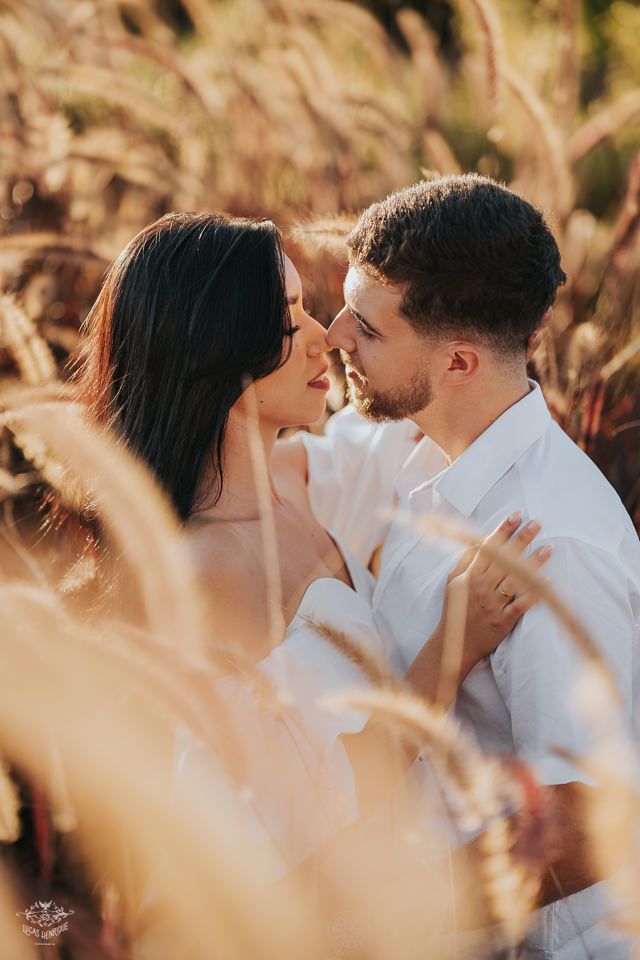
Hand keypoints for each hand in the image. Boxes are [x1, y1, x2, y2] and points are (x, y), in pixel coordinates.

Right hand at [444, 512, 551, 676]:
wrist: (457, 644)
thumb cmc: (456, 610)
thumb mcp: (452, 582)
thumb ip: (465, 560)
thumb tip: (478, 539)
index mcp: (470, 575)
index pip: (489, 547)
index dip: (503, 530)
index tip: (516, 515)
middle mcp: (482, 587)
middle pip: (504, 559)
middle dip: (522, 539)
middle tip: (538, 523)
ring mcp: (494, 604)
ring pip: (516, 579)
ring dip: (533, 562)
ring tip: (548, 547)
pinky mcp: (504, 620)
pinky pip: (521, 605)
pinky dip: (534, 593)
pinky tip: (547, 580)